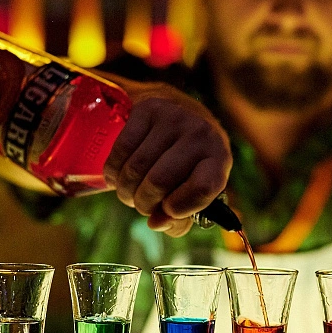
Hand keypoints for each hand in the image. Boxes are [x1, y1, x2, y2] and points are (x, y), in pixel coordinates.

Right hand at [102, 81, 231, 236]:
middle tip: (142, 204)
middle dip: (143, 203)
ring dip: (125, 191)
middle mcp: (200, 135)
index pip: (202, 188)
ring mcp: (174, 118)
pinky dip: (113, 172)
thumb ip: (180, 218)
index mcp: (218, 159)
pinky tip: (117, 177)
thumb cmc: (188, 160)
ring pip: (136, 168)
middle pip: (159, 182)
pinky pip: (121, 149)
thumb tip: (156, 223)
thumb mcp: (195, 188)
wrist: (180, 109)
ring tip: (129, 193)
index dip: (179, 208)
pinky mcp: (148, 109)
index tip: (167, 211)